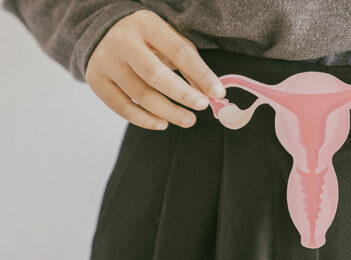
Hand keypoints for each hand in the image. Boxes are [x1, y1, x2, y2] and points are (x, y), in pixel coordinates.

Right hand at [86, 10, 224, 129]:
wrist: (104, 33)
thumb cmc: (148, 40)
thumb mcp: (169, 40)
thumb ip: (190, 63)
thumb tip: (210, 93)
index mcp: (147, 25)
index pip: (179, 52)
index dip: (201, 75)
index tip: (218, 93)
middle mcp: (123, 41)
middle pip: (156, 75)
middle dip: (183, 95)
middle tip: (202, 106)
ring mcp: (106, 61)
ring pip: (140, 95)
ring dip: (168, 112)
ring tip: (188, 119)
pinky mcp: (96, 80)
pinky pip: (122, 107)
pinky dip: (145, 120)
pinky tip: (163, 123)